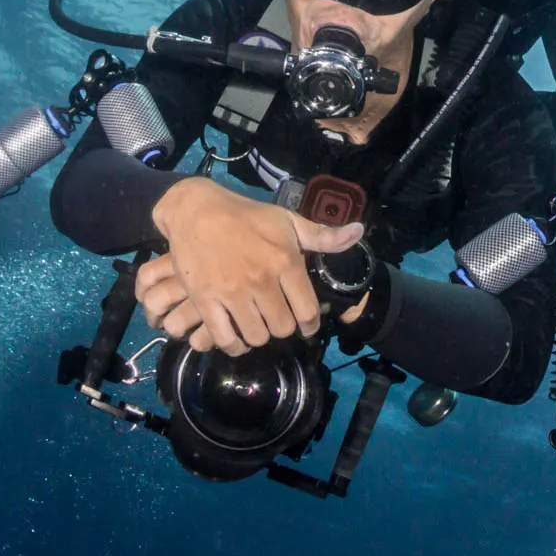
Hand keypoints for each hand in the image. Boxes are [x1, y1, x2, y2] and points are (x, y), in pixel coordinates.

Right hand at [143, 178, 362, 355]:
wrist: (196, 210)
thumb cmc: (245, 215)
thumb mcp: (287, 220)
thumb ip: (322, 235)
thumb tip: (359, 232)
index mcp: (285, 261)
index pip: (308, 311)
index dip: (310, 325)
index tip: (306, 326)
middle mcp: (261, 280)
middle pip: (282, 328)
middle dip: (283, 328)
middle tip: (276, 321)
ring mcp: (232, 292)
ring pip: (256, 336)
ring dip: (258, 337)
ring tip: (257, 327)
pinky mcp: (205, 300)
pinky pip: (225, 338)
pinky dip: (233, 345)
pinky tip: (236, 338)